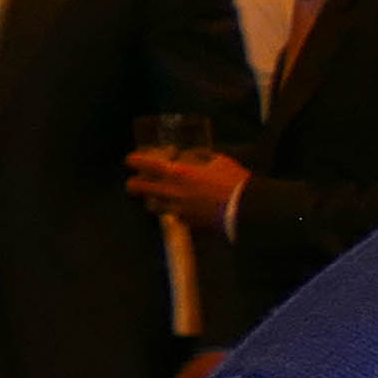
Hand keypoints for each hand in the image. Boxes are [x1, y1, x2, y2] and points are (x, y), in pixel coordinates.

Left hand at [125, 147, 245, 235]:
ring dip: (152, 200)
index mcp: (178, 173)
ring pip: (151, 206)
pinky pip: (174, 217)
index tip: (130, 160)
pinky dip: (175, 212)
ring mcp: (177, 209)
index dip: (134, 161)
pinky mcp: (188, 223)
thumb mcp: (220, 161)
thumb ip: (202, 156)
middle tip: (135, 182)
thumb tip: (194, 154)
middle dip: (133, 184)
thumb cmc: (235, 182)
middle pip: (138, 188)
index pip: (145, 164)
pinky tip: (183, 210)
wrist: (247, 210)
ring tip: (157, 198)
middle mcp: (171, 191)